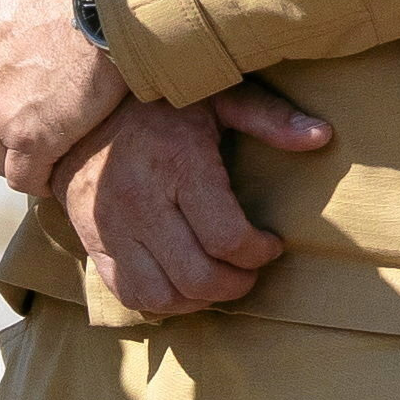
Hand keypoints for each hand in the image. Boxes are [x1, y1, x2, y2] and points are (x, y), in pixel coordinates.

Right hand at [64, 97, 297, 317]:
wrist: (78, 111)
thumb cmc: (158, 104)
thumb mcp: (216, 96)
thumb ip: (269, 117)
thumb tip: (322, 136)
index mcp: (178, 165)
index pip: (226, 237)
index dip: (258, 252)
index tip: (271, 244)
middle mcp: (141, 201)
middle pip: (197, 276)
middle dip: (236, 284)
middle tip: (249, 270)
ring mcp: (112, 227)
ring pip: (162, 296)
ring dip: (200, 299)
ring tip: (218, 279)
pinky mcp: (92, 243)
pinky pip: (129, 295)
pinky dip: (162, 302)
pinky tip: (182, 284)